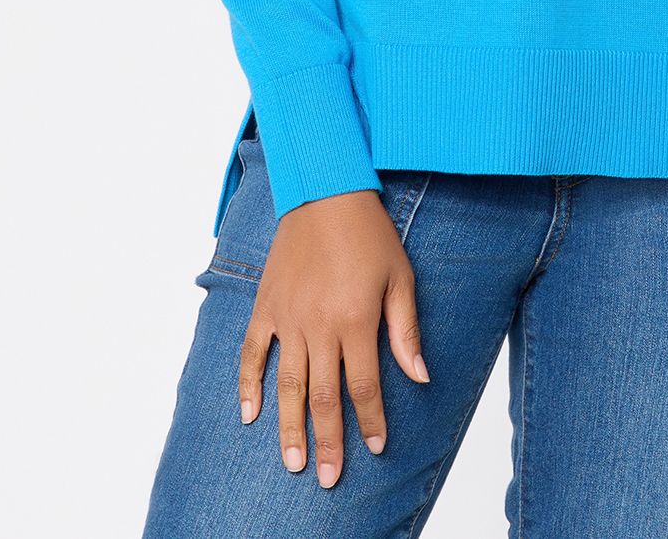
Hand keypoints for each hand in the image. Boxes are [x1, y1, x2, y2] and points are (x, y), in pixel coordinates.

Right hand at [238, 189, 430, 486]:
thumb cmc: (368, 233)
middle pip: (322, 396)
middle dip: (327, 440)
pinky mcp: (266, 306)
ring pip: (288, 384)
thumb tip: (419, 376)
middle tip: (328, 477)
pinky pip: (252, 353)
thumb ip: (405, 330)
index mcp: (355, 319)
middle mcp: (318, 325)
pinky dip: (248, 385)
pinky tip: (250, 415)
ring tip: (292, 463)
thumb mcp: (400, 277)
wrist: (325, 191)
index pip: (364, 385)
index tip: (375, 446)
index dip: (370, 419)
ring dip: (289, 427)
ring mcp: (287, 318)